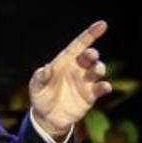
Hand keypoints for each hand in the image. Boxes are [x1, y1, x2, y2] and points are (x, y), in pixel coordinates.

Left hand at [29, 21, 111, 138]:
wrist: (47, 117)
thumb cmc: (41, 96)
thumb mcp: (36, 86)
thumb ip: (41, 77)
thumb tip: (46, 69)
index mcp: (65, 62)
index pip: (78, 45)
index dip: (90, 34)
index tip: (102, 25)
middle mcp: (78, 69)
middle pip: (89, 56)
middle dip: (92, 54)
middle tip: (90, 56)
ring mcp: (86, 82)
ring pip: (98, 69)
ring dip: (99, 68)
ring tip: (95, 71)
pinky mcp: (91, 95)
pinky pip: (101, 88)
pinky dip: (105, 86)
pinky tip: (104, 87)